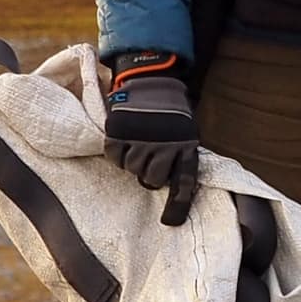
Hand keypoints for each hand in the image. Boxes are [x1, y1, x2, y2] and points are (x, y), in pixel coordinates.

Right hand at [104, 56, 203, 225]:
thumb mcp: (186, 133)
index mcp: (185, 146)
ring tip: (137, 142)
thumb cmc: (171, 112)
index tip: (170, 222)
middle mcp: (165, 145)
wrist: (152, 79)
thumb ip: (180, 159)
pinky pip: (114, 156)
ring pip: (131, 169)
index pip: (184, 184)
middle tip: (149, 157)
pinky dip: (116, 151)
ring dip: (132, 160)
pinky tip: (123, 139)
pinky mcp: (119, 132)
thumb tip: (175, 192)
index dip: (178, 206)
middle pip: (152, 180)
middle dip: (149, 173)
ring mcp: (141, 139)